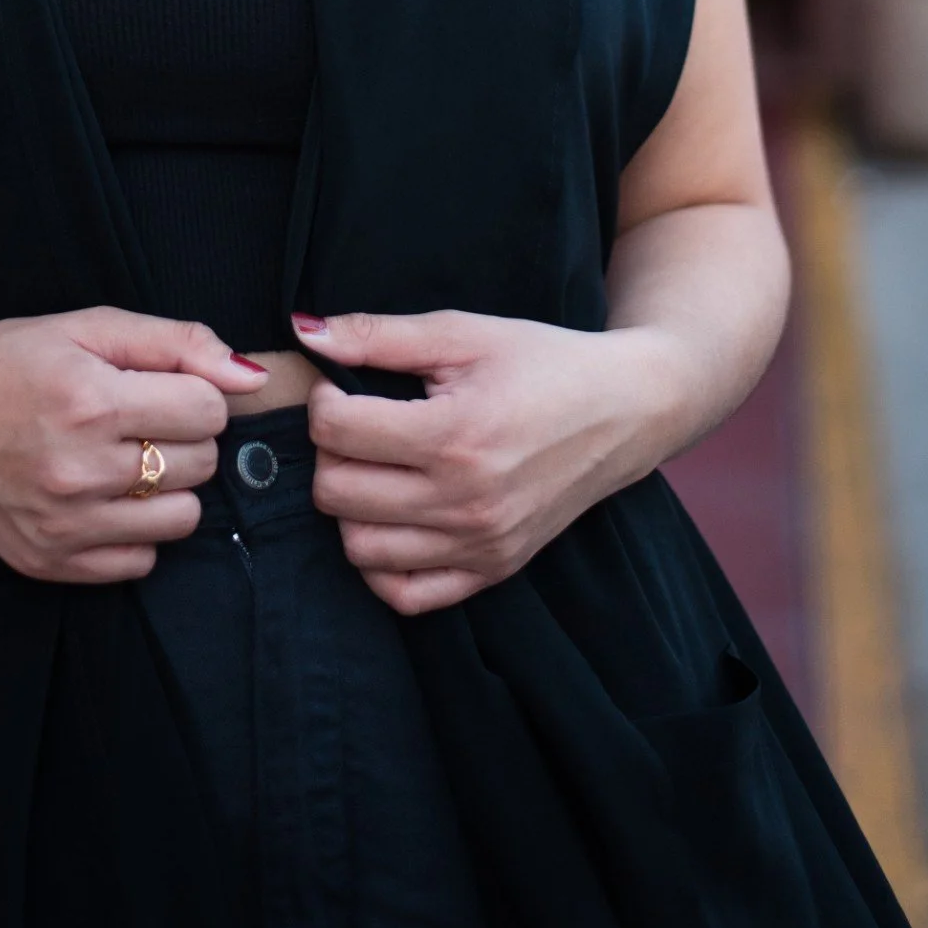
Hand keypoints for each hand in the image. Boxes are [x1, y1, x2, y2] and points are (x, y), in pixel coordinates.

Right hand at [0, 307, 265, 584]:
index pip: (209, 411)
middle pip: (201, 465)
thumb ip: (175, 343)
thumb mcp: (86, 326)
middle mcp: (79, 468)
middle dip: (185, 436)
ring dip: (168, 487)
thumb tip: (249, 376)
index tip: (165, 388)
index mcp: (91, 400)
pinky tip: (103, 499)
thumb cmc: (5, 361)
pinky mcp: (49, 563)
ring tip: (126, 460)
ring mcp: (64, 525)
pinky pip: (139, 564)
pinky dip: (135, 533)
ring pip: (181, 519)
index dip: (196, 393)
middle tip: (140, 420)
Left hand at [296, 308, 684, 616]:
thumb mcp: (463, 332)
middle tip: (355, 425)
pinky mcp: (493, 569)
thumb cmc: (542, 362)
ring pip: (360, 548)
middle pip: (338, 493)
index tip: (341, 388)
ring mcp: (480, 544)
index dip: (323, 401)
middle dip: (330, 453)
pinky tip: (389, 519)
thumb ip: (378, 334)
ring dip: (348, 506)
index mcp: (456, 434)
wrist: (623, 410)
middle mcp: (465, 500)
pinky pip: (407, 596)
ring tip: (373, 468)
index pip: (337, 431)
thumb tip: (305, 333)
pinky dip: (380, 565)